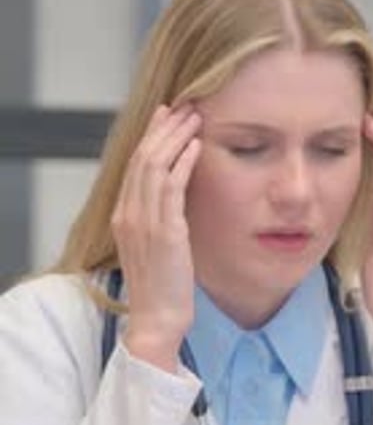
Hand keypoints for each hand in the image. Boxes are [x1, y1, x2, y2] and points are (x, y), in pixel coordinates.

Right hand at [111, 104, 201, 369]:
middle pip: (142, 157)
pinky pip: (172, 186)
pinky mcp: (164, 232)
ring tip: (195, 117)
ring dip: (176, 137)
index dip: (151, 136)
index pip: (134, 165)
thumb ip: (158, 221)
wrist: (157, 319)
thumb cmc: (161, 289)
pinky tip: (197, 146)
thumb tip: (175, 200)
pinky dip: (184, 162)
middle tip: (185, 106)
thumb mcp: (154, 248)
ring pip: (154, 165)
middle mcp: (128, 215)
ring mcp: (143, 222)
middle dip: (164, 128)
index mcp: (123, 217)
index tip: (166, 116)